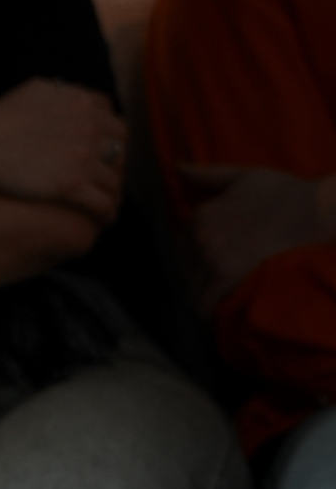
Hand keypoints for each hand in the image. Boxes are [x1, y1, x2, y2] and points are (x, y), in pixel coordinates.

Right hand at [0, 78, 125, 223]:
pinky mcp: (73, 185)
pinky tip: (103, 217)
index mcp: (80, 102)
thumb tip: (73, 93)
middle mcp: (88, 127)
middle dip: (116, 162)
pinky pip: (103, 202)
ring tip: (108, 200)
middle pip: (120, 148)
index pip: (114, 118)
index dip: (110, 135)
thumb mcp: (34, 90)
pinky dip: (106, 211)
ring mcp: (82, 157)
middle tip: (107, 174)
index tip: (103, 148)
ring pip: (114, 178)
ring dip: (113, 190)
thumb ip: (62, 91)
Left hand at [180, 164, 335, 307]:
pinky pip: (206, 301)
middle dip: (190, 288)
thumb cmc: (281, 192)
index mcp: (200, 216)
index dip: (187, 268)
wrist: (311, 208)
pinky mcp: (227, 272)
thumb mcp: (240, 176)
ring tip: (208, 314)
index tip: (197, 279)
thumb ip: (205, 174)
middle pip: (182, 273)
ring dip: (196, 303)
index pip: (180, 252)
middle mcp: (199, 235)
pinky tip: (213, 322)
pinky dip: (206, 313)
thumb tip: (176, 166)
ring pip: (191, 289)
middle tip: (204, 300)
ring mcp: (211, 254)